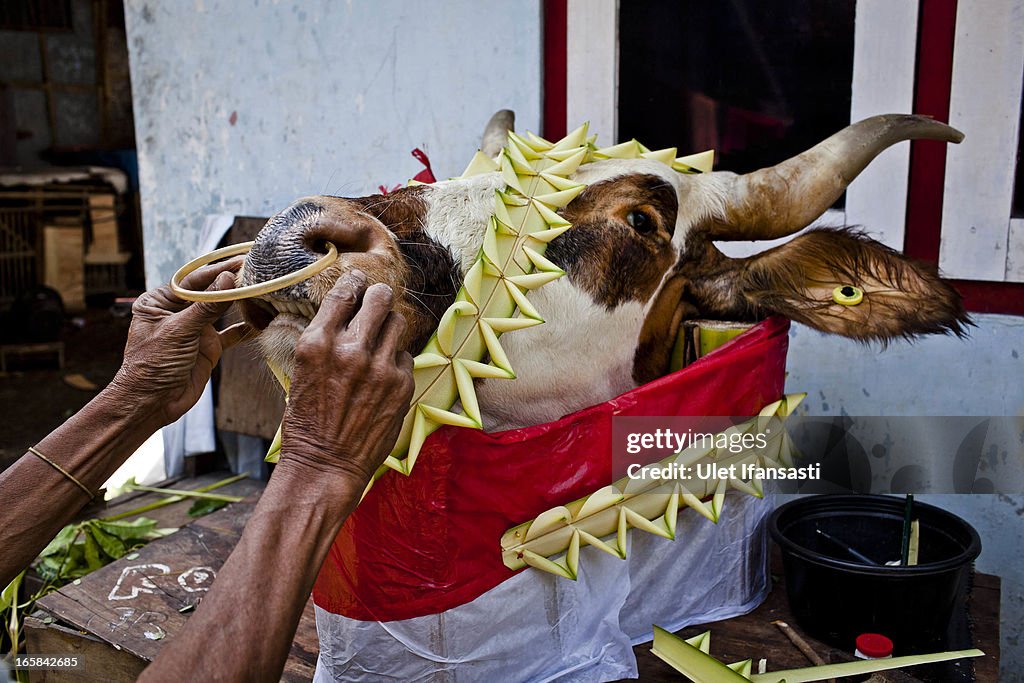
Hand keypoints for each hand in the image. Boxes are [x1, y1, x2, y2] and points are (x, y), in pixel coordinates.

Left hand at [113, 256, 252, 424]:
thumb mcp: (179, 331)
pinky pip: (231, 334)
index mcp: (160, 302)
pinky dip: (246, 328)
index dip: (217, 271)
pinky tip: (262, 321)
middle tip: (257, 271)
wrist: (152, 403)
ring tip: (263, 290)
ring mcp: (195, 329)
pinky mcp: (208, 347)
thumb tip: (228, 278)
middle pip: (209, 292)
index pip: (192, 281)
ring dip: (241, 303)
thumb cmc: (152, 365)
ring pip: (222, 310)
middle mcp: (178, 312)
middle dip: (232, 283)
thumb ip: (206, 307)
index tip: (240, 261)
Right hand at [280, 270, 414, 484]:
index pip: (343, 292)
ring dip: (388, 327)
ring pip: (397, 322)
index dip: (353, 282)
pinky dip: (395, 361)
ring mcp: (379, 367)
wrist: (325, 464)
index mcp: (317, 343)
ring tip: (380, 340)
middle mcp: (350, 350)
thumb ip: (325, 338)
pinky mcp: (401, 385)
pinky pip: (405, 356)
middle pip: (379, 298)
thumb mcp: (302, 370)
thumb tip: (346, 311)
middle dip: (378, 296)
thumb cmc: (307, 419)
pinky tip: (383, 375)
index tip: (357, 281)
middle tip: (377, 300)